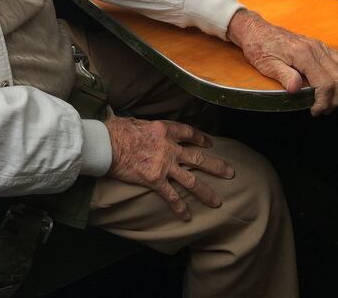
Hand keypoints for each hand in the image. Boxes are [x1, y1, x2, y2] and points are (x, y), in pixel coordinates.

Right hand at [104, 115, 233, 220]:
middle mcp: (168, 147)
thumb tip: (147, 129)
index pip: (188, 132)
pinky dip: (180, 207)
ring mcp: (163, 164)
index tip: (209, 142)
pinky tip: (186, 216)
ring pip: (191, 180)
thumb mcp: (138, 121)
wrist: (107, 144)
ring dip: (205, 191)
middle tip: (230, 172)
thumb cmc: (117, 130)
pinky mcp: (155, 180)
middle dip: (215, 166)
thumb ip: (149, 128)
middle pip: (197, 157)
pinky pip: (171, 196)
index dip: (201, 138)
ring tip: (217, 201)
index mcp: (164, 129)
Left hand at [227, 8, 337, 115]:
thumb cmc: (259, 46)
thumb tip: (295, 89)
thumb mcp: (266, 64)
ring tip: (332, 101)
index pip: (326, 82)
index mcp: (303, 53)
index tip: (315, 110)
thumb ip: (283, 75)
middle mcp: (317, 49)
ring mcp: (321, 47)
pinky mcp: (322, 48)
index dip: (324, 101)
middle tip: (323, 109)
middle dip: (336, 99)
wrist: (257, 30)